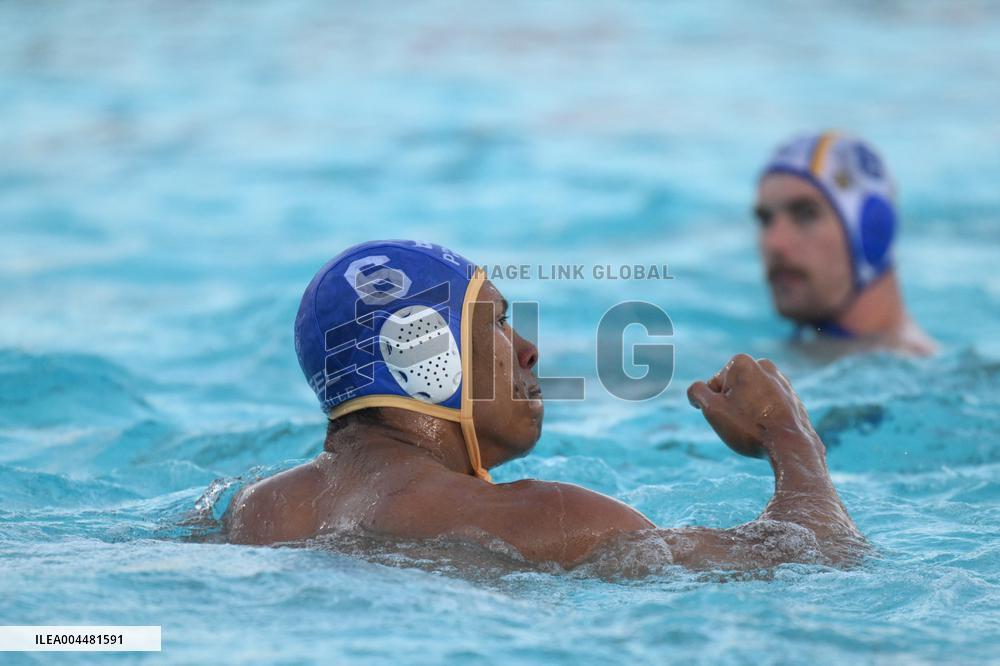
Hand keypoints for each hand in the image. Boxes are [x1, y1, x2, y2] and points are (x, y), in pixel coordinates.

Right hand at [686, 354, 813, 458]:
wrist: (791, 446)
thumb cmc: (750, 427)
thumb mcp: (712, 410)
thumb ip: (697, 392)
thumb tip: (697, 390)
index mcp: (742, 362)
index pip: (712, 386)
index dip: (714, 405)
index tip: (728, 416)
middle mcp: (764, 365)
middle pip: (733, 389)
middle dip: (732, 405)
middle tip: (741, 424)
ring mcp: (781, 381)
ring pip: (750, 398)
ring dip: (748, 411)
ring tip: (756, 428)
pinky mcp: (792, 397)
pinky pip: (768, 406)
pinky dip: (764, 416)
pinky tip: (768, 430)